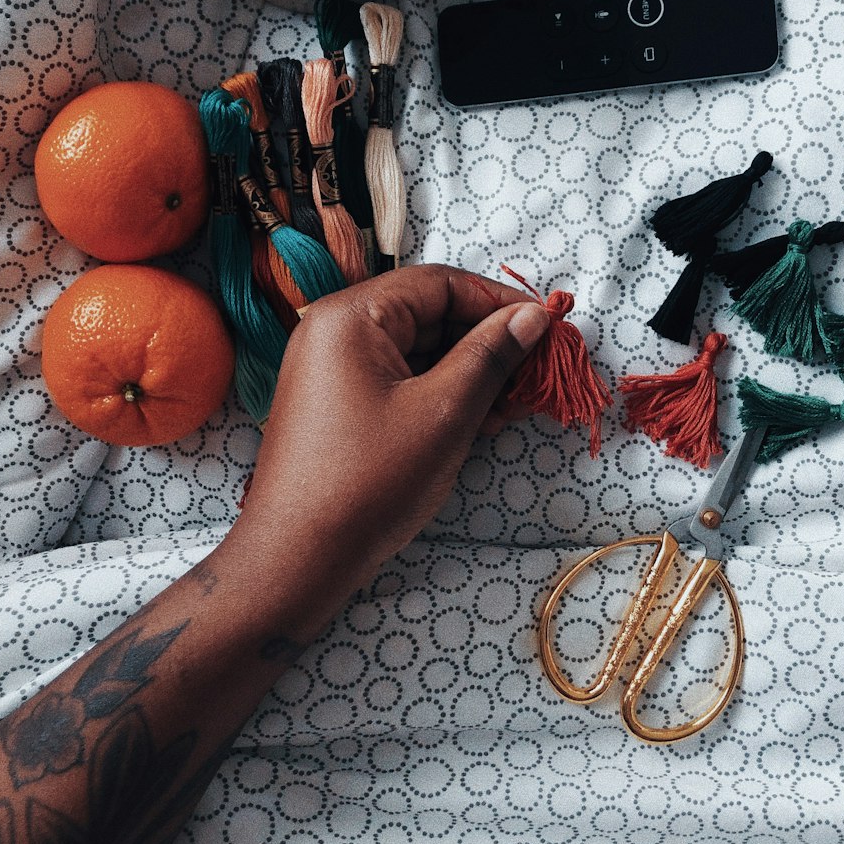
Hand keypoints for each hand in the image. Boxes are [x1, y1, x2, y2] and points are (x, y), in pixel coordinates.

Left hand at [227, 264, 548, 622]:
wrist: (298, 559)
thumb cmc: (369, 482)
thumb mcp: (445, 412)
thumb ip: (490, 356)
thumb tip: (531, 317)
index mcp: (350, 317)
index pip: (439, 283)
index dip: (498, 301)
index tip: (546, 325)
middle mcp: (333, 331)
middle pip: (428, 314)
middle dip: (487, 341)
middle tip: (535, 372)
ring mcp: (331, 370)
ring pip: (417, 350)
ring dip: (469, 372)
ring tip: (513, 405)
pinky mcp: (336, 405)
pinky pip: (398, 380)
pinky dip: (440, 393)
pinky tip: (479, 420)